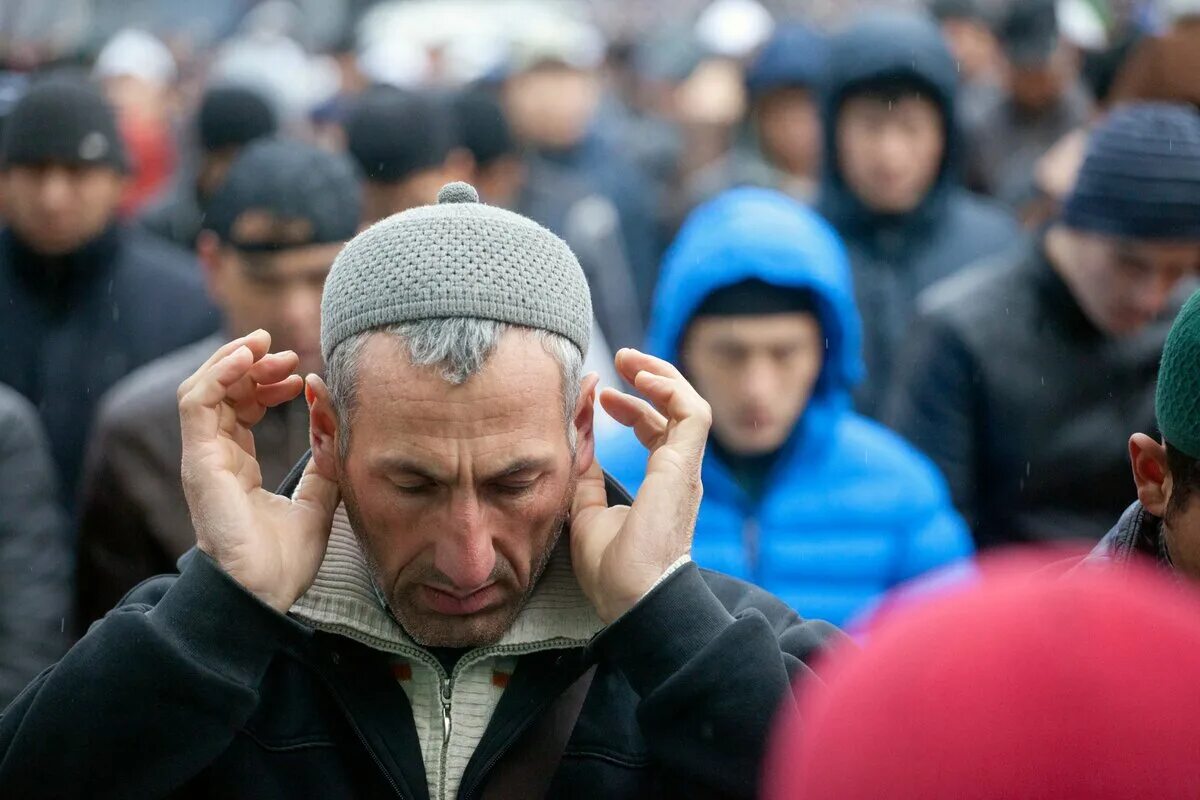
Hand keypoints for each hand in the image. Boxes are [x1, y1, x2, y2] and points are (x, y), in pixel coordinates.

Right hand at [178, 330, 339, 612]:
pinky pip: (196, 402)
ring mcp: (204, 457)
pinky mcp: (199, 459)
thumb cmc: (285, 559)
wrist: (265, 592)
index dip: (269, 385)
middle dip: (254, 365)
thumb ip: (325, 459)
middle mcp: (215, 457)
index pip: (243, 409)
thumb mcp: (320, 498)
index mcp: (238, 465)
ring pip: (204, 388)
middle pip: (223, 393)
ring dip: (234, 359)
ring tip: (266, 346)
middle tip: (288, 355)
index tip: (303, 377)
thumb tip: (332, 416)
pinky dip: (218, 372)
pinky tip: (246, 358)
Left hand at [570, 348, 710, 622]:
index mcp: (661, 485)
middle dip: (649, 379)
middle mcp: (678, 473)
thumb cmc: (611, 569)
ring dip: (660, 375)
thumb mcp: (585, 509)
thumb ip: (584, 470)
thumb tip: (576, 429)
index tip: (599, 396)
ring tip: (629, 360)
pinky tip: (642, 378)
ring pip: (688, 405)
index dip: (631, 408)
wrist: (631, 597)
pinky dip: (670, 388)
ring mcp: (684, 469)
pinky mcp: (684, 466)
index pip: (655, 432)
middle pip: (674, 412)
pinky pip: (691, 413)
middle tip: (620, 360)